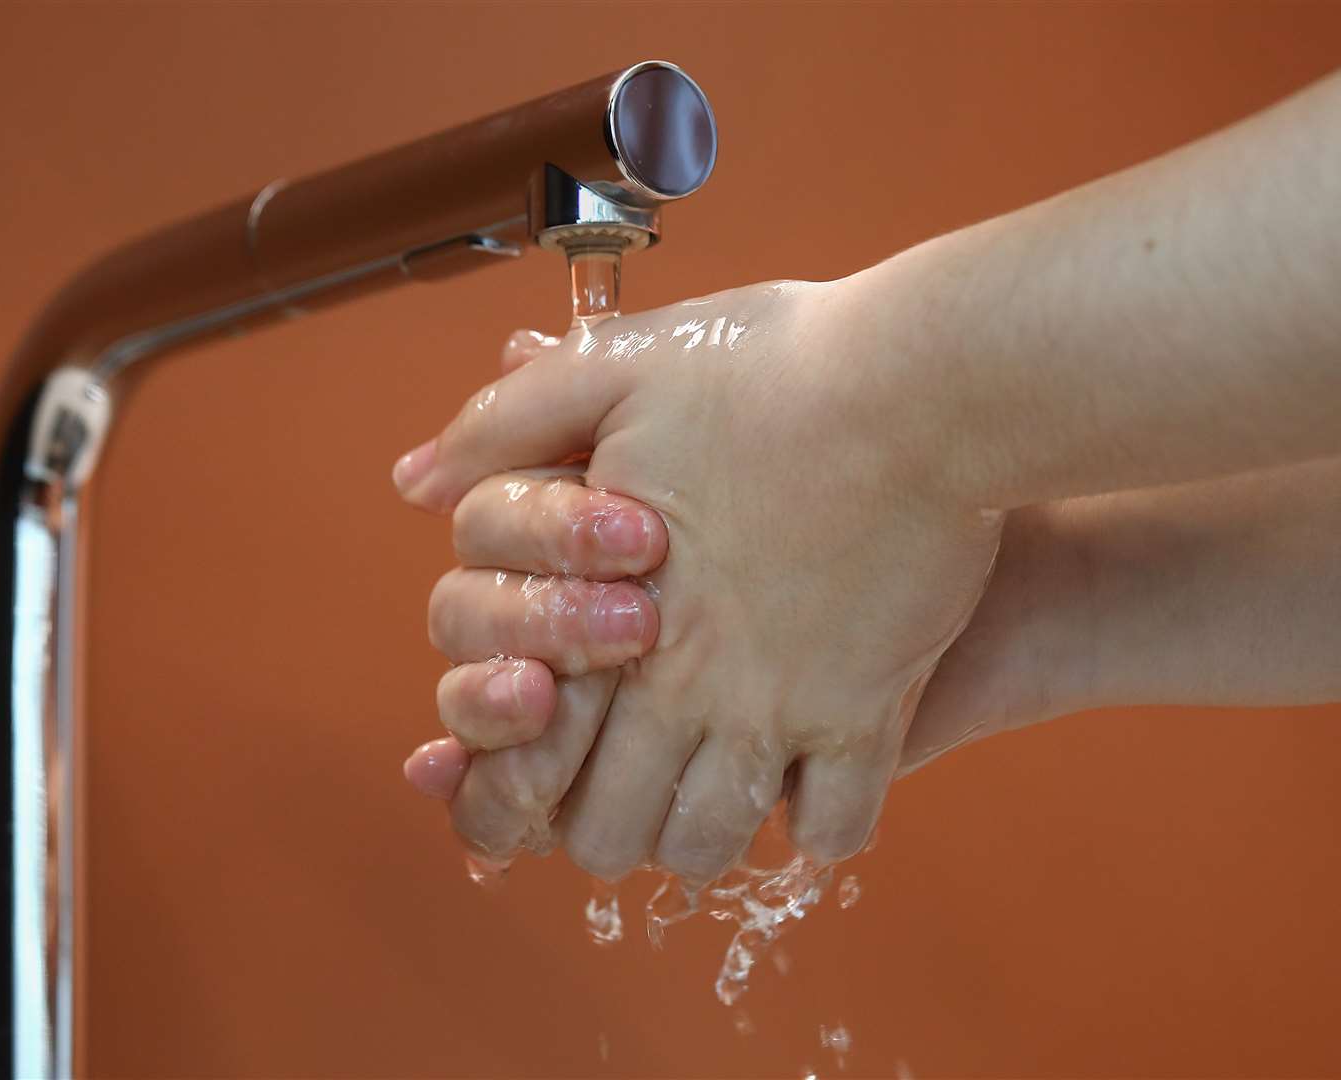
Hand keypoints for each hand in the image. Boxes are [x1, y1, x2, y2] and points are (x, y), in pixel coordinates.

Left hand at [396, 275, 1004, 882]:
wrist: (924, 381)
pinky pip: (839, 826)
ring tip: (717, 790)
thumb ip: (506, 425)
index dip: (519, 789)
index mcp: (611, 613)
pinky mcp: (870, 710)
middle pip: (615, 833)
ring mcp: (779, 707)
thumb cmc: (776, 365)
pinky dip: (818, 825)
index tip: (547, 774)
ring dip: (704, 834)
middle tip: (629, 790)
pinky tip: (814, 784)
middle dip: (607, 825)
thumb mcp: (617, 366)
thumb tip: (416, 482)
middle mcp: (685, 682)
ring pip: (715, 843)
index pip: (532, 756)